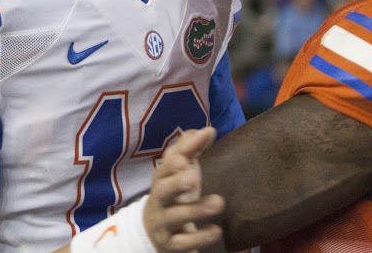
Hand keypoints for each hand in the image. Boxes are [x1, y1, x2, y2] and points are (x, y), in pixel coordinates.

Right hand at [144, 127, 224, 251]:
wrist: (153, 232)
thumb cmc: (173, 195)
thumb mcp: (180, 172)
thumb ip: (192, 150)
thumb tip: (208, 129)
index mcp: (161, 179)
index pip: (165, 166)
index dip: (177, 158)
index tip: (190, 153)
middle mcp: (158, 200)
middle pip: (161, 190)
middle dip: (176, 183)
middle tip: (192, 176)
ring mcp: (163, 223)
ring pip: (175, 216)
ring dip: (196, 210)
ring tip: (219, 202)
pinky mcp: (171, 244)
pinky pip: (184, 242)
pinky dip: (200, 237)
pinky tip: (216, 230)